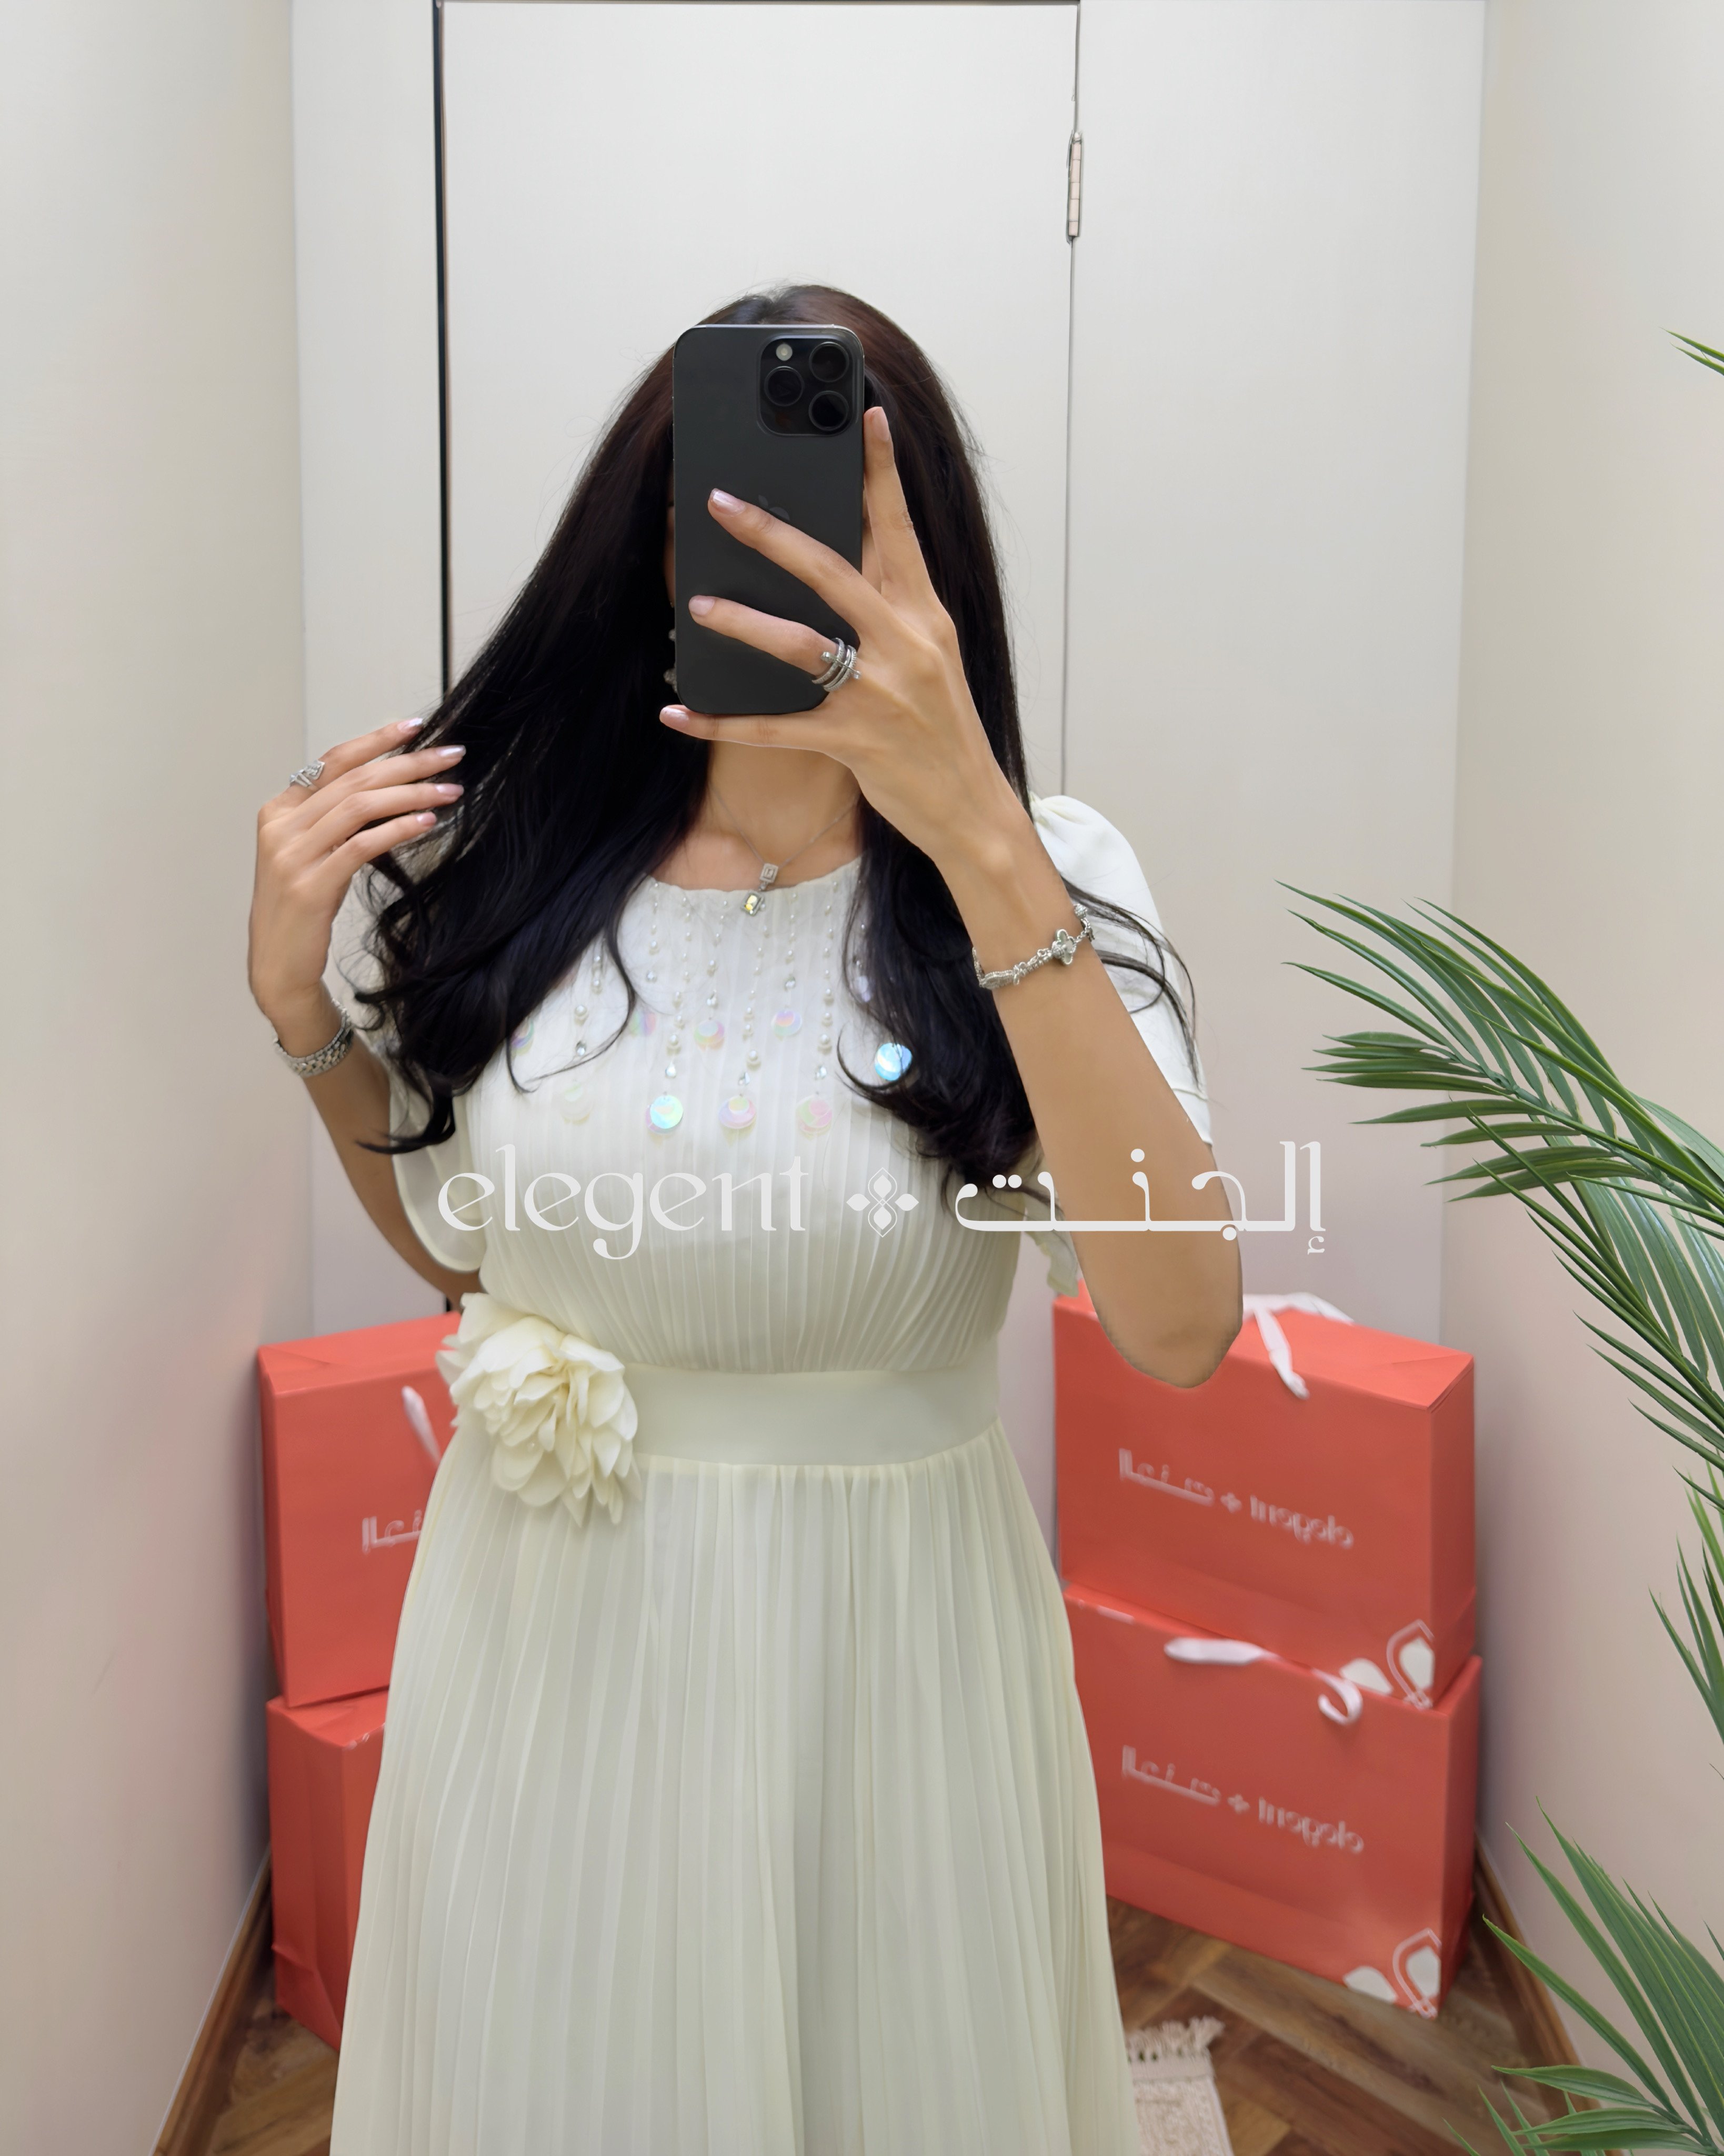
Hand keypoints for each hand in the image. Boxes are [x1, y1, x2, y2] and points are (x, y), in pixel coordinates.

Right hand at [248, 719, 464, 1044]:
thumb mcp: (315, 856)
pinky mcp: (309, 885)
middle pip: (353, 779)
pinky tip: (428, 822)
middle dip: (408, 763)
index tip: (417, 726)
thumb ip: (336, 822)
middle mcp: (280, 826)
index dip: (376, 740)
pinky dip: (397, 829)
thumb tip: (388, 789)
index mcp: (278, 811)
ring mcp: (291, 855)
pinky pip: (361, 845)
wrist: (277, 967)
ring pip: (359, 806)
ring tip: (451, 790)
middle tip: (452, 754)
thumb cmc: (303, 911)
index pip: (333, 761)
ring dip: (411, 793)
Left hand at [659, 407, 1027, 874]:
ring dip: (742, 621)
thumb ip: (890, 608)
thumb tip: (839, 562)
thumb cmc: (942, 727)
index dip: (880, 471)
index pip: (900, 528)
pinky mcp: (855, 743)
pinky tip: (679, 711)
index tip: (865, 415)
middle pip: (831, 571)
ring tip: (695, 604)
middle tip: (721, 501)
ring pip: (799, 644)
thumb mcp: (931, 655)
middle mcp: (905, 644)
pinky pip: (774, 728)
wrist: (971, 807)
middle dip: (772, 533)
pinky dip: (721, 721)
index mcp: (924, 614)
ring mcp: (879, 694)